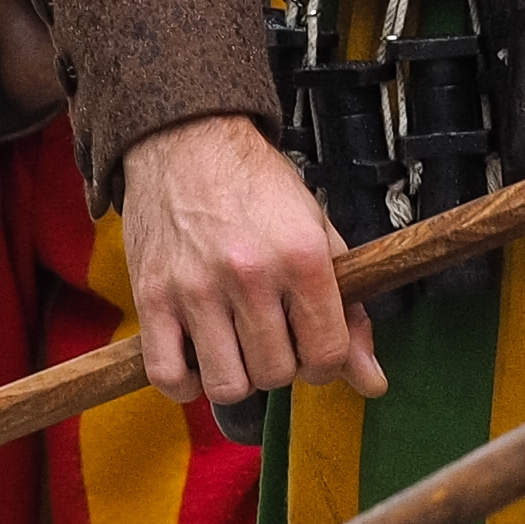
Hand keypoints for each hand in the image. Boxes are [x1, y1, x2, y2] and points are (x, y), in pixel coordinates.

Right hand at [120, 113, 385, 408]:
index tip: (310, 347)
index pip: (327, 355)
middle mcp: (250, 274)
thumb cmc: (255, 184)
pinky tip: (196, 356)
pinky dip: (185, 382)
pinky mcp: (152, 296)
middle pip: (276, 374)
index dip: (324, 363)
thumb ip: (349, 310)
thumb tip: (372, 383)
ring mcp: (196, 288)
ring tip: (235, 345)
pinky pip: (169, 375)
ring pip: (228, 385)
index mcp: (302, 256)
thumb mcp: (317, 231)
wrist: (187, 138)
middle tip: (270, 334)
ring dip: (237, 375)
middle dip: (280, 364)